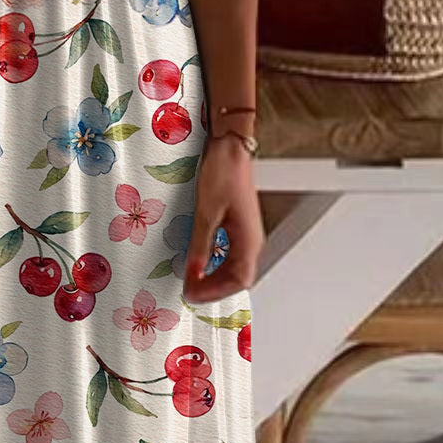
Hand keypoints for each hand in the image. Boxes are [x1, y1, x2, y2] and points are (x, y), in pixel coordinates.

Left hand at [183, 136, 262, 304]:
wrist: (230, 149)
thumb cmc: (222, 174)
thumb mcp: (205, 214)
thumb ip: (200, 246)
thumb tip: (193, 274)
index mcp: (249, 240)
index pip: (239, 280)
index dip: (215, 292)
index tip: (192, 294)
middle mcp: (253, 240)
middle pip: (238, 278)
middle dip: (214, 289)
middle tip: (189, 291)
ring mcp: (247, 234)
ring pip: (235, 268)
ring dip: (215, 279)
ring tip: (192, 281)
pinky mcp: (239, 227)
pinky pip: (231, 255)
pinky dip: (216, 265)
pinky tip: (200, 263)